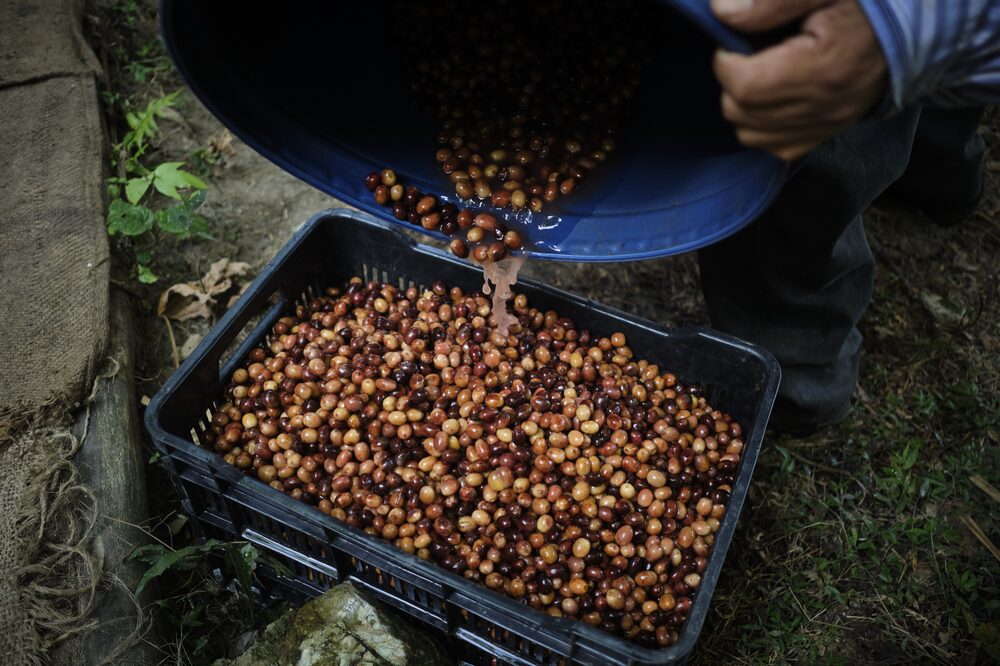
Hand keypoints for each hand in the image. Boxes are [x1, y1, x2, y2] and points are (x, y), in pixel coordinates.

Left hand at [710, 0, 886, 160]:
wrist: (917, 26)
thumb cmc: (869, 3)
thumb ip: (772, 2)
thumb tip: (722, 13)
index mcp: (823, 67)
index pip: (744, 85)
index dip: (725, 62)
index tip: (733, 42)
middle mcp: (825, 105)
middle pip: (742, 112)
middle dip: (732, 81)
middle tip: (748, 53)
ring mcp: (828, 124)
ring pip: (752, 134)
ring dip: (744, 105)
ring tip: (761, 73)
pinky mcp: (829, 133)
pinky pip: (776, 147)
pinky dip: (763, 126)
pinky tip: (774, 96)